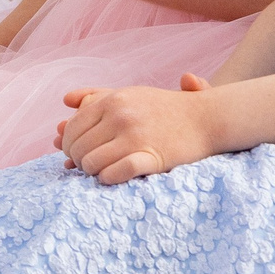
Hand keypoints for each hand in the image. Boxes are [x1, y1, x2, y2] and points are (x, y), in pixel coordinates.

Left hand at [54, 73, 220, 183]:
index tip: (76, 154)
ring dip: (92, 172)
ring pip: (91, 163)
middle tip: (88, 166)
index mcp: (113, 100)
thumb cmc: (166, 109)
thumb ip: (97, 95)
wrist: (208, 118)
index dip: (69, 145)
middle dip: (79, 161)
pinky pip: (112, 174)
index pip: (73, 128)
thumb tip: (66, 99)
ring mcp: (135, 136)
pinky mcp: (151, 157)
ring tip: (102, 172)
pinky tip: (113, 177)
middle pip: (78, 147)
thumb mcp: (131, 94)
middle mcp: (120, 115)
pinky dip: (108, 179)